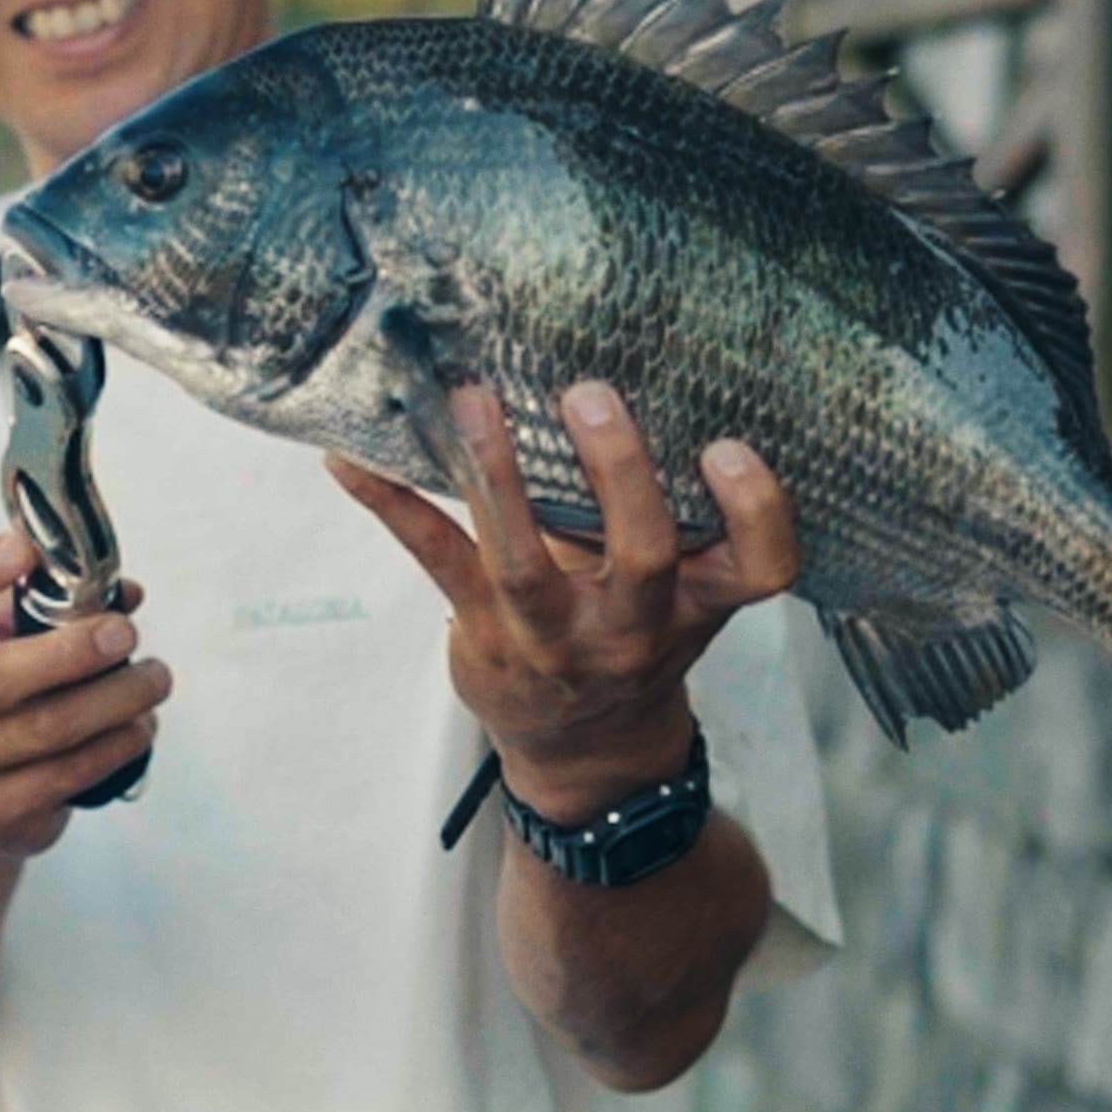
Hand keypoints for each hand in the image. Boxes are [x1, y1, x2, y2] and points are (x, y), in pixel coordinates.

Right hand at [0, 532, 165, 860]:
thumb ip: (43, 594)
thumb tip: (122, 593)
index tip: (27, 551)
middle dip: (70, 653)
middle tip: (124, 633)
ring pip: (41, 730)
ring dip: (112, 701)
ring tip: (153, 679)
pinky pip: (61, 777)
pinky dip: (111, 749)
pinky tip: (138, 727)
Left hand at [330, 380, 797, 822]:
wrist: (587, 747)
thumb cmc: (635, 630)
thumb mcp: (678, 586)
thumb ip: (667, 506)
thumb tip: (620, 365)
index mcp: (697, 601)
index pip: (762, 566)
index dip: (755, 508)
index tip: (727, 446)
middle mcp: (633, 625)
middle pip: (644, 554)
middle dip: (618, 472)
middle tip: (589, 394)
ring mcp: (554, 637)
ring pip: (525, 561)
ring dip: (495, 475)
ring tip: (468, 401)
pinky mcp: (485, 635)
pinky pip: (437, 559)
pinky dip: (392, 503)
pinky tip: (349, 458)